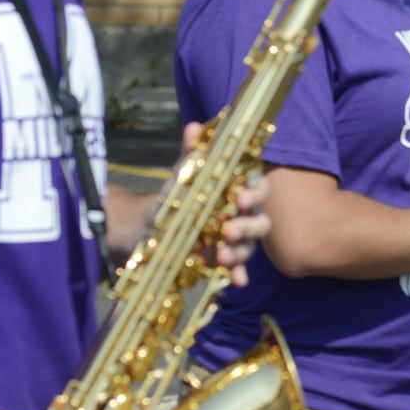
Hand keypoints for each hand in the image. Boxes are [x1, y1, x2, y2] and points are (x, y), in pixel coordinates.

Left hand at [179, 121, 272, 286]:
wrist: (149, 228)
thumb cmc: (175, 195)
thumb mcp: (181, 175)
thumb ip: (191, 153)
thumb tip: (194, 126)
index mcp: (238, 191)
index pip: (259, 189)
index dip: (256, 193)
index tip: (242, 198)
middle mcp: (243, 216)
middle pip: (261, 221)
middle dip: (248, 226)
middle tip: (230, 230)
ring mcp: (235, 241)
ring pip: (250, 246)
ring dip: (240, 252)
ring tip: (220, 255)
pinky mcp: (223, 261)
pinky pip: (236, 269)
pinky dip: (237, 274)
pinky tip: (236, 282)